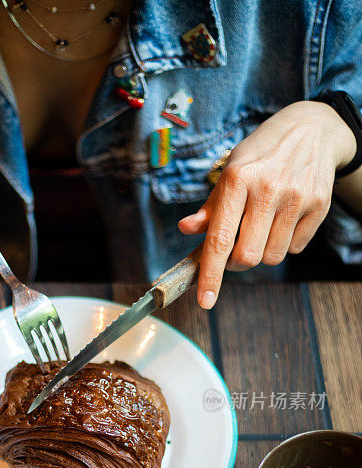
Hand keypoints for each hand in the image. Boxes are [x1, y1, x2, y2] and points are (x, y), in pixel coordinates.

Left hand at [178, 101, 356, 308]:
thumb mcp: (230, 171)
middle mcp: (268, 189)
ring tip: (263, 226)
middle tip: (236, 248)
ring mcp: (296, 197)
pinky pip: (295, 248)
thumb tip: (187, 229)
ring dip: (263, 252)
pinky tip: (284, 218)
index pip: (219, 239)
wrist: (312, 129)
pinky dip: (285, 243)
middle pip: (247, 257)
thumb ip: (211, 207)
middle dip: (237, 263)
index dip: (210, 275)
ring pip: (272, 257)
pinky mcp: (319, 205)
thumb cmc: (262, 154)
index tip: (205, 301)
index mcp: (237, 179)